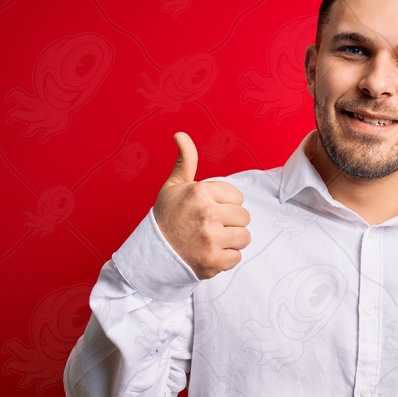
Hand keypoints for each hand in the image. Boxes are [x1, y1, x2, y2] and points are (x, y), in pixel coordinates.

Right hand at [154, 132, 250, 278]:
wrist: (153, 252)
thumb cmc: (167, 217)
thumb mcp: (174, 185)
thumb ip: (186, 160)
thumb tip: (181, 134)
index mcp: (200, 193)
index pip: (237, 197)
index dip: (226, 203)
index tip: (210, 209)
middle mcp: (208, 214)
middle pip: (244, 217)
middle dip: (231, 222)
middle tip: (212, 226)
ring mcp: (211, 239)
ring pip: (244, 237)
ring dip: (232, 240)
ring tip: (214, 239)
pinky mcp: (214, 261)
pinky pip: (237, 257)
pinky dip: (226, 258)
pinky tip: (211, 252)